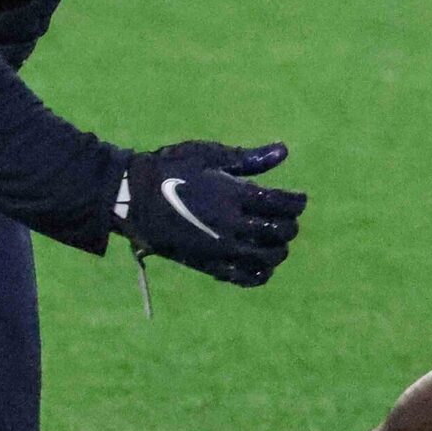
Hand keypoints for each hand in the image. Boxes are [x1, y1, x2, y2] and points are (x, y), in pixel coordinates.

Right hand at [112, 141, 307, 286]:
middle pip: (280, 232)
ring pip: (268, 258)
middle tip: (286, 217)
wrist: (133, 198)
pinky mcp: (208, 265)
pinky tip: (261, 264)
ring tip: (274, 239)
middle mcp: (232, 226)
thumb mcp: (210, 156)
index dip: (297, 202)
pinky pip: (245, 279)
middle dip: (290, 224)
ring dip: (278, 249)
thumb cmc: (171, 168)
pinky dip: (261, 274)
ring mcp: (221, 249)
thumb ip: (248, 159)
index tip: (298, 198)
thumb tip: (283, 151)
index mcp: (234, 196)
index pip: (283, 204)